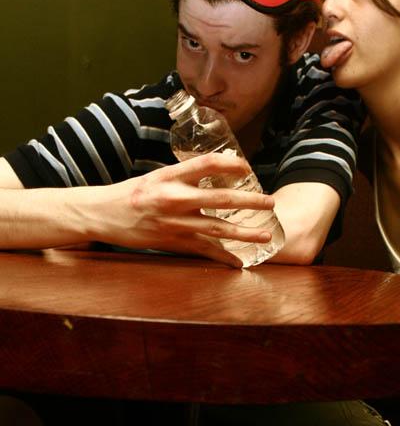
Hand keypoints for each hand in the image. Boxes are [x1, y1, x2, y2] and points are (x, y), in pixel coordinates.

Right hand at [87, 153, 275, 265]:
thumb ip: (184, 175)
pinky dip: (222, 257)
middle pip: (221, 199)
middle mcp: (174, 198)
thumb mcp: (157, 176)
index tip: (247, 167)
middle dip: (250, 202)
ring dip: (245, 233)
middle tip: (270, 202)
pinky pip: (203, 251)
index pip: (206, 164)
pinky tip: (239, 262)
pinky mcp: (172, 242)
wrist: (102, 214)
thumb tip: (216, 170)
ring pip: (217, 229)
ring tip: (266, 234)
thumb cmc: (131, 193)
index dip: (230, 164)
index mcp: (170, 176)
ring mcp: (175, 223)